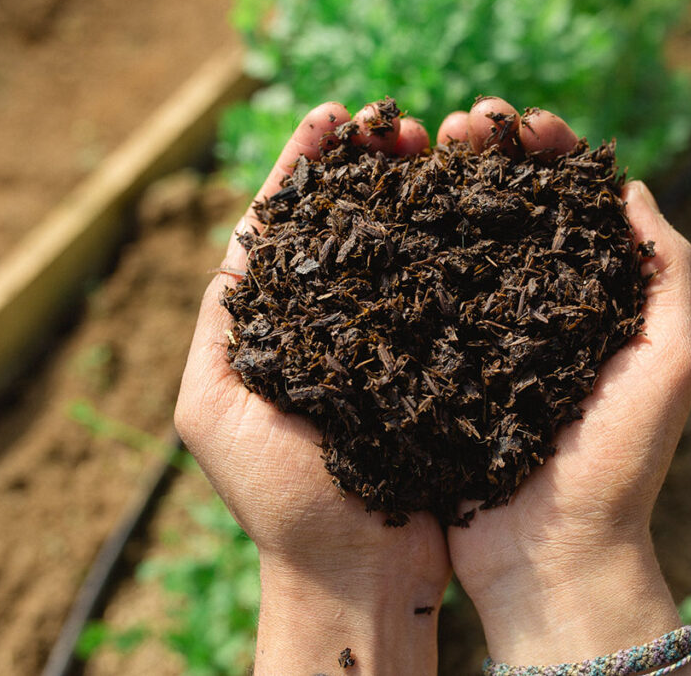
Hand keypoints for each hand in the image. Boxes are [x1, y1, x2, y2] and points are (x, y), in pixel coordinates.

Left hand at [174, 101, 449, 675]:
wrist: (360, 573)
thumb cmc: (283, 502)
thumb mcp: (216, 410)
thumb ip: (221, 328)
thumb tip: (236, 252)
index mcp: (278, 325)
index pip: (286, 225)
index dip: (306, 165)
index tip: (335, 116)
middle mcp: (337, 325)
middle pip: (350, 226)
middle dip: (369, 167)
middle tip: (399, 124)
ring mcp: (391, 343)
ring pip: (403, 251)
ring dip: (418, 194)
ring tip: (440, 150)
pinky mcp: (440, 366)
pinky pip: (447, 296)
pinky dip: (458, 249)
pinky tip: (475, 213)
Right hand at [445, 98, 690, 668]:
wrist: (550, 555)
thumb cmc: (618, 463)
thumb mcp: (669, 360)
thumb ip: (666, 272)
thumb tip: (630, 185)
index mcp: (590, 300)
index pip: (570, 205)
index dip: (550, 154)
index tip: (523, 124)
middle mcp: (532, 309)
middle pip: (509, 212)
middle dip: (488, 158)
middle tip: (459, 124)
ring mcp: (479, 336)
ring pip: (458, 244)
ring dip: (442, 190)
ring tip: (419, 151)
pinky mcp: (436, 366)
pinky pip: (418, 299)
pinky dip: (404, 253)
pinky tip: (385, 217)